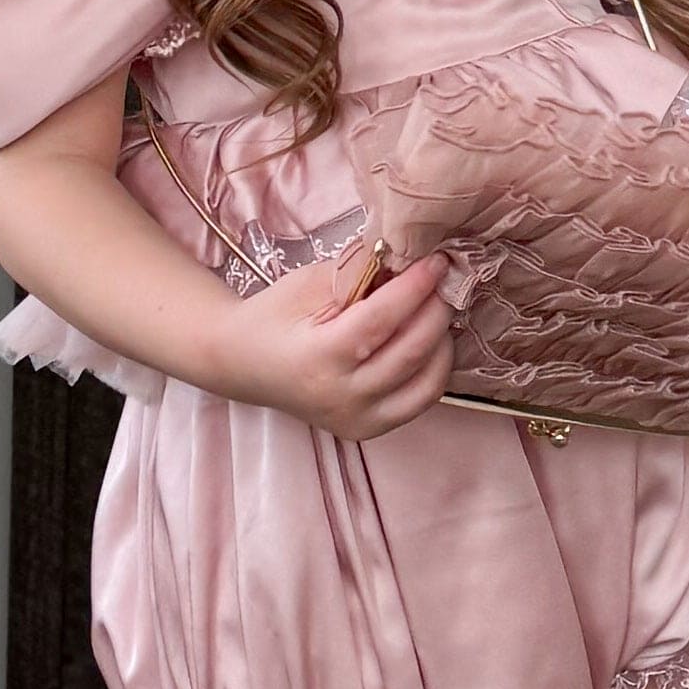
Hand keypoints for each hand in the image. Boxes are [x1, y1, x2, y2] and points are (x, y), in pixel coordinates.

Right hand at [227, 242, 459, 436]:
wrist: (243, 364)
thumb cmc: (274, 317)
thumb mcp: (310, 283)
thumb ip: (360, 273)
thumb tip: (409, 257)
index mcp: (318, 358)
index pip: (382, 320)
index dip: (416, 288)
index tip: (438, 262)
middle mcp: (340, 397)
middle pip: (410, 352)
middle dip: (436, 310)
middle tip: (445, 281)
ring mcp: (356, 420)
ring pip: (425, 383)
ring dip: (443, 341)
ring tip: (438, 308)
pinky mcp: (367, 430)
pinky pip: (419, 402)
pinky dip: (434, 369)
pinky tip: (432, 342)